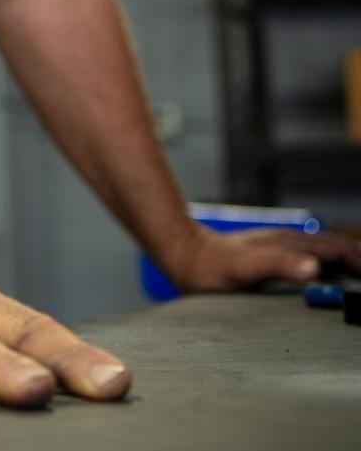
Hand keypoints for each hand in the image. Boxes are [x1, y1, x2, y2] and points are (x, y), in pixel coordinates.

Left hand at [169, 224, 360, 291]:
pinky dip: (333, 271)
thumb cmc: (211, 266)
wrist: (186, 255)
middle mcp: (290, 242)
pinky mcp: (277, 256)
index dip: (360, 264)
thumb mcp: (243, 267)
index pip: (338, 250)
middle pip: (338, 250)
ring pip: (327, 254)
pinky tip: (336, 286)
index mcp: (289, 243)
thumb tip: (316, 269)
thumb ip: (278, 265)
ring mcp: (284, 248)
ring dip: (348, 267)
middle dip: (359, 265)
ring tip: (359, 289)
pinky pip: (314, 260)